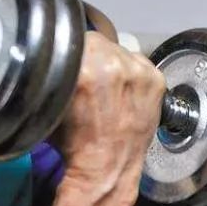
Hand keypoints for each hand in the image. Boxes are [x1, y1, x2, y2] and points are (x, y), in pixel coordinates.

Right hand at [56, 32, 165, 205]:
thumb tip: (52, 53)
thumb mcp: (50, 101)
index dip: (69, 48)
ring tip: (106, 85)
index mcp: (82, 68)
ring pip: (119, 50)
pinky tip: (123, 91)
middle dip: (91, 55)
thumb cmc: (74, 141)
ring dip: (111, 61)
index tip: (68, 59)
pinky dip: (132, 72)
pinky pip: (139, 62)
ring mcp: (138, 72)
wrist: (106, 168)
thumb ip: (52, 71)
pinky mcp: (156, 80)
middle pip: (97, 41)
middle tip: (87, 75)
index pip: (73, 37)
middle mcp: (113, 65)